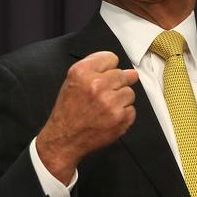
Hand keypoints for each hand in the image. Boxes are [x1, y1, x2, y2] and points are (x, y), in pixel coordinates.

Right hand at [35, 51, 138, 183]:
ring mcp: (110, 102)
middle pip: (123, 75)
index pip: (111, 58)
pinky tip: (108, 118)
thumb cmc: (69, 111)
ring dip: (120, 100)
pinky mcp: (120, 118)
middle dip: (115, 85)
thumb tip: (129, 71)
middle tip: (101, 97)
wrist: (65, 139)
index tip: (102, 77)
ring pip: (130, 92)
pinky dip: (123, 115)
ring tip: (104, 108)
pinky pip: (131, 110)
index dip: (107, 69)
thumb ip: (97, 69)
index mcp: (82, 72)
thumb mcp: (72, 81)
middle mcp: (97, 85)